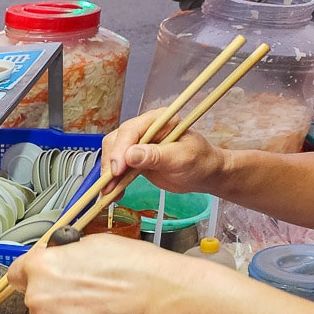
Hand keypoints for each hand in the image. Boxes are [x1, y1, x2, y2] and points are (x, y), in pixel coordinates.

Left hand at [7, 235, 181, 313]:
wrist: (159, 300)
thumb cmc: (135, 269)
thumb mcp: (92, 244)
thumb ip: (64, 257)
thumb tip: (59, 262)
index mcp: (40, 268)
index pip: (17, 275)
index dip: (32, 279)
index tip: (44, 282)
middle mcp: (37, 300)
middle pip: (34, 305)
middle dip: (53, 303)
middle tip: (83, 300)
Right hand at [101, 108, 225, 195]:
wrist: (204, 174)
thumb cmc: (200, 161)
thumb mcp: (181, 158)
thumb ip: (156, 156)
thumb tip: (130, 155)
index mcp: (158, 120)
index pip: (130, 130)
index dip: (120, 150)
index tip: (117, 171)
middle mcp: (145, 128)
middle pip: (116, 141)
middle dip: (111, 163)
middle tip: (110, 185)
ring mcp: (138, 143)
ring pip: (112, 154)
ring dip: (108, 174)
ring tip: (110, 193)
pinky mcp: (134, 158)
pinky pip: (117, 167)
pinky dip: (113, 180)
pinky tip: (114, 193)